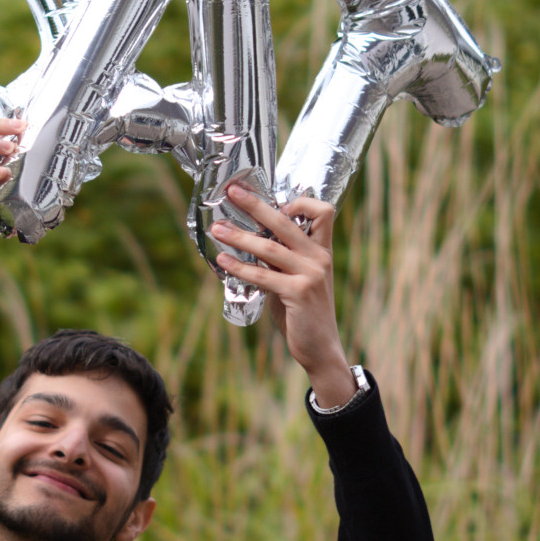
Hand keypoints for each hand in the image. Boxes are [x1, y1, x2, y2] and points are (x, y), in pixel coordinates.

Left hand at [211, 186, 355, 407]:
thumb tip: (248, 244)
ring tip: (217, 229)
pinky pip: (263, 275)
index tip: (274, 201)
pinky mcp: (298, 293)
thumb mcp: (294, 281)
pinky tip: (223, 261)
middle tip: (231, 191)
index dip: (299, 201)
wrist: (321, 348)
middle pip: (285, 221)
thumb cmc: (303, 314)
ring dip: (238, 236)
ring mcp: (310, 274)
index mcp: (322, 250)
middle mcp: (319, 257)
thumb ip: (279, 262)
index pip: (322, 211)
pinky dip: (240, 267)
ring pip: (269, 247)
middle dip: (255, 204)